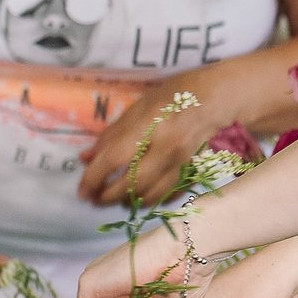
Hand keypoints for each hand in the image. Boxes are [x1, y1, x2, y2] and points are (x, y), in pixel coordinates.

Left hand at [76, 77, 231, 208]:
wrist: (216, 100)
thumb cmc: (174, 96)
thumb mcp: (139, 106)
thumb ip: (113, 134)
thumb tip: (86, 159)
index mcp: (152, 122)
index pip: (116, 157)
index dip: (95, 177)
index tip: (82, 190)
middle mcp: (169, 145)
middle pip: (133, 182)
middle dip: (108, 196)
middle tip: (94, 199)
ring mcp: (184, 161)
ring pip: (151, 195)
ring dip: (128, 202)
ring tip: (115, 199)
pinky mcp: (193, 171)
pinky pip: (169, 196)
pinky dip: (151, 201)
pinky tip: (140, 197)